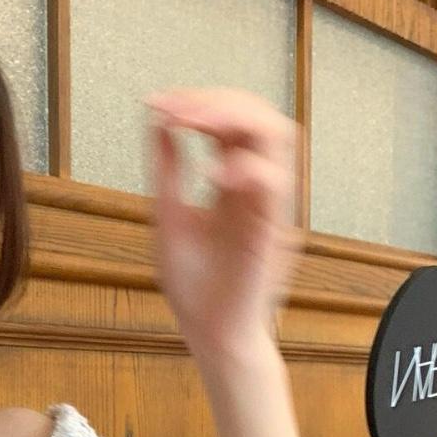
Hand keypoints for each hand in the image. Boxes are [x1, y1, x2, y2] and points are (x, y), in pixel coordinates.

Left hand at [144, 87, 300, 354]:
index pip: (231, 120)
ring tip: (196, 122)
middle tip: (178, 108)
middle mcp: (255, 188)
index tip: (159, 102)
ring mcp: (267, 206)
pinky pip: (275, 185)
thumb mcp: (169, 215)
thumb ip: (167, 168)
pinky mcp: (271, 231)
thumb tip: (159, 117)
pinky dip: (246, 168)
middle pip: (260, 116)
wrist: (210, 334)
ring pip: (278, 136)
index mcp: (233, 182)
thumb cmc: (196, 287)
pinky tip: (212, 173)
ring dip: (236, 118)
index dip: (200, 101)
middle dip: (219, 101)